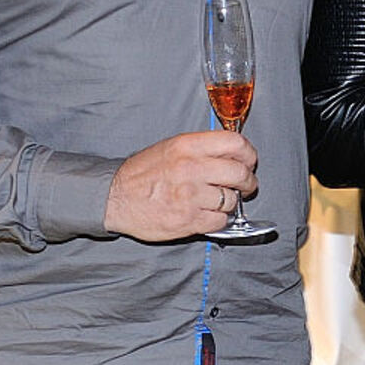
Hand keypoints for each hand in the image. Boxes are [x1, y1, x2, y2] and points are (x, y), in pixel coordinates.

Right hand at [105, 130, 257, 240]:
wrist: (115, 198)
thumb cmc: (143, 173)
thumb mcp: (171, 148)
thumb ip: (203, 148)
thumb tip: (234, 153)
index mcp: (188, 146)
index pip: (235, 143)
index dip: (248, 154)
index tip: (248, 161)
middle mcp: (191, 168)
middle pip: (240, 173)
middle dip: (248, 181)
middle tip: (245, 185)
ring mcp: (190, 196)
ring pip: (231, 199)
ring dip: (229, 202)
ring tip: (217, 200)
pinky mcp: (188, 220)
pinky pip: (220, 220)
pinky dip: (218, 219)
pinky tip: (206, 213)